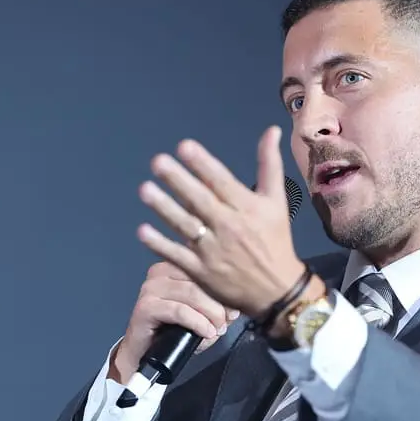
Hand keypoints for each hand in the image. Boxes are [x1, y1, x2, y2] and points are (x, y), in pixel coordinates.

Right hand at [109, 261, 238, 384]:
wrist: (144, 353)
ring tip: (218, 329)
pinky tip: (207, 332)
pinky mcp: (146, 307)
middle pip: (199, 280)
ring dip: (211, 314)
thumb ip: (215, 306)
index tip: (236, 308)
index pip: (203, 269)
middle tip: (228, 320)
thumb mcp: (198, 315)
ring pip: (192, 294)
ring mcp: (150, 288)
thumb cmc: (171, 331)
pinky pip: (180, 311)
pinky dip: (198, 323)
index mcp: (173, 266)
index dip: (223, 288)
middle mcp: (159, 272)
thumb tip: (234, 307)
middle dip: (219, 303)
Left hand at [135, 126, 305, 319]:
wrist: (276, 290)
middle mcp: (229, 227)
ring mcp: (212, 250)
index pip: (221, 181)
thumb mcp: (277, 201)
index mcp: (246, 207)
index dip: (202, 164)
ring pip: (185, 225)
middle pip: (199, 200)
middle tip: (158, 162)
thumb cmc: (274, 240)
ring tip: (145, 190)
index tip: (184, 146)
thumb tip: (271, 130)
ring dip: (164, 207)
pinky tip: (142, 230)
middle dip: (178, 180)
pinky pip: (176, 254)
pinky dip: (159, 243)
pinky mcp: (201, 271)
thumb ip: (269, 165)